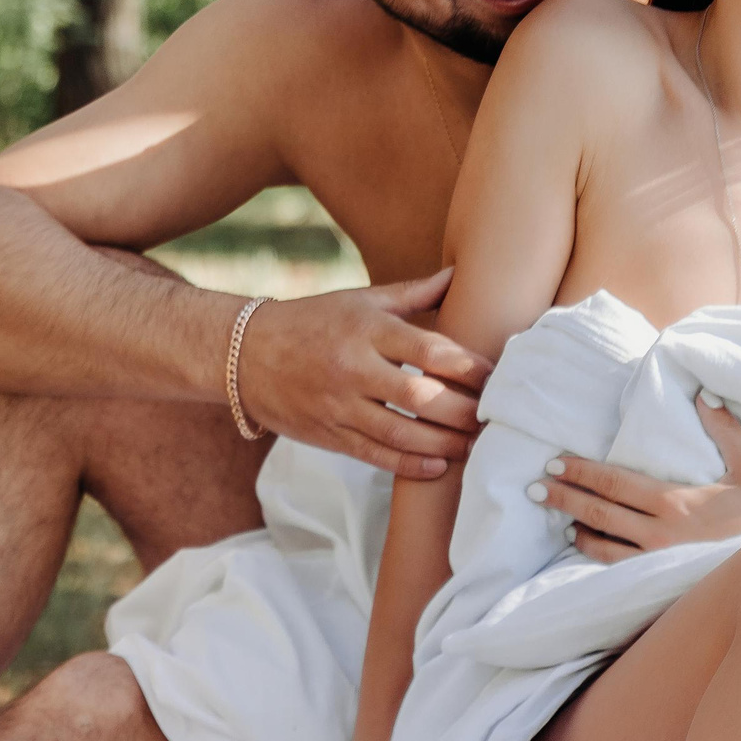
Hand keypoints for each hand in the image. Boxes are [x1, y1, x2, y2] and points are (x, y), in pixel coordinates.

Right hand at [233, 270, 493, 479]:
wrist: (245, 354)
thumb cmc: (313, 321)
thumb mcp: (360, 300)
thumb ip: (412, 294)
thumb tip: (459, 274)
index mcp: (366, 329)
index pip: (429, 350)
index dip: (469, 366)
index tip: (495, 376)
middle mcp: (353, 368)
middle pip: (421, 397)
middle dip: (464, 411)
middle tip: (494, 417)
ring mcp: (339, 405)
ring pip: (401, 432)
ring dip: (445, 444)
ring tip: (475, 445)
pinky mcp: (328, 435)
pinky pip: (375, 455)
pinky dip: (410, 464)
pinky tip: (438, 465)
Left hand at [533, 393, 740, 561]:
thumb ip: (724, 430)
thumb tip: (704, 394)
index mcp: (673, 502)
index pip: (612, 482)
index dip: (579, 472)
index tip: (553, 463)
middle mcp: (658, 535)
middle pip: (598, 513)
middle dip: (563, 499)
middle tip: (533, 489)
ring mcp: (659, 565)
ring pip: (604, 548)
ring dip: (578, 531)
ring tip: (559, 520)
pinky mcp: (665, 587)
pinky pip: (622, 573)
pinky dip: (598, 560)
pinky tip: (589, 552)